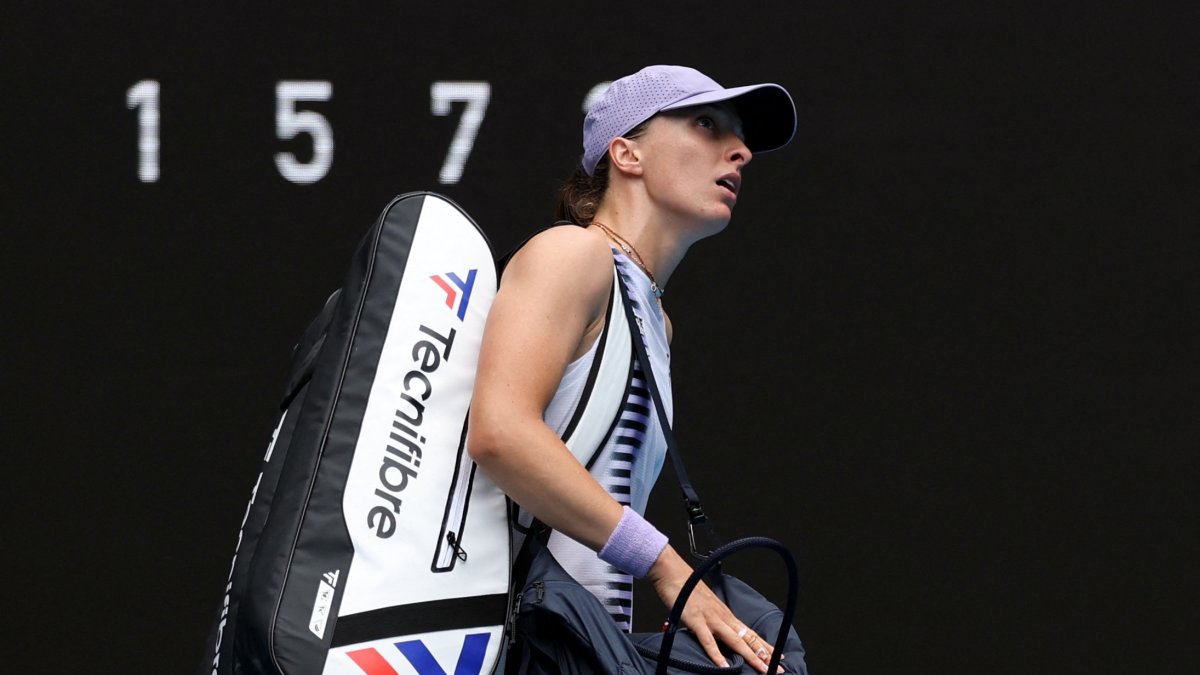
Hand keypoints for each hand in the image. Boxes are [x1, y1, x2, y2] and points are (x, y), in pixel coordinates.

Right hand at [647, 546, 778, 673]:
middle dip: (764, 654)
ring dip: (750, 656)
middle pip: (748, 639)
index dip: (764, 645)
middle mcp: (723, 617)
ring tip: (762, 669)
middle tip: (779, 667)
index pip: (750, 633)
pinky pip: (708, 641)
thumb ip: (713, 622)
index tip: (777, 655)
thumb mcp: (706, 607)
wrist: (674, 573)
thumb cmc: (687, 589)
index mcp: (725, 615)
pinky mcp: (697, 620)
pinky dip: (717, 655)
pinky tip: (724, 667)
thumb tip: (718, 635)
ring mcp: (711, 619)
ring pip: (735, 641)